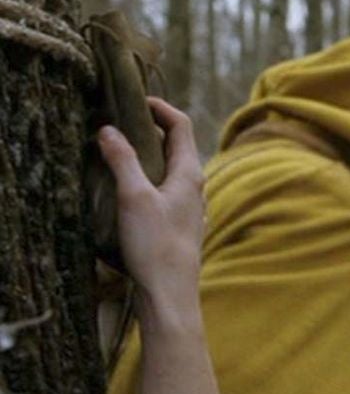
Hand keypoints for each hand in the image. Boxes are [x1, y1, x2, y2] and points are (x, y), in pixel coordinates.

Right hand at [98, 97, 205, 309]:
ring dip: (152, 157)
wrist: (171, 293)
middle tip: (123, 123)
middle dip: (153, 130)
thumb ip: (122, 161)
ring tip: (124, 154)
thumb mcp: (133, 197)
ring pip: (174, 171)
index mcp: (190, 173)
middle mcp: (196, 187)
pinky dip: (153, 181)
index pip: (182, 126)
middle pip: (178, 147)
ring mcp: (192, 207)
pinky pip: (169, 192)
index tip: (137, 100)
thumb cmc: (155, 244)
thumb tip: (109, 129)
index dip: (161, 108)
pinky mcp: (181, 225)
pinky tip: (136, 192)